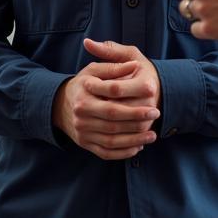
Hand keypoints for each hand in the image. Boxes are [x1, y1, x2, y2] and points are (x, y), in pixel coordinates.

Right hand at [52, 39, 160, 159]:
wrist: (61, 104)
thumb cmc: (84, 84)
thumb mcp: (94, 69)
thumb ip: (114, 66)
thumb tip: (134, 65)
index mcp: (84, 90)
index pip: (112, 92)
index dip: (132, 89)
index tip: (152, 93)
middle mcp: (81, 112)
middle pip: (113, 119)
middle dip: (137, 118)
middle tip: (156, 114)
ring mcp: (82, 130)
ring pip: (111, 139)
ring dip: (134, 139)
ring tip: (152, 135)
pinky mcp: (84, 143)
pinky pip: (106, 152)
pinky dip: (124, 152)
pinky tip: (138, 146)